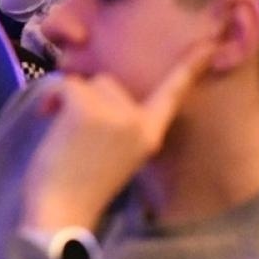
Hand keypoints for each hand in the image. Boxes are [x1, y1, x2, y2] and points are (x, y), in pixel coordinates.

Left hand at [17, 39, 214, 231]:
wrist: (61, 213)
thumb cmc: (79, 188)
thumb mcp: (114, 154)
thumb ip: (119, 125)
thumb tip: (97, 88)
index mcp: (150, 135)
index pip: (173, 94)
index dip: (190, 67)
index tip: (209, 45)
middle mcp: (139, 122)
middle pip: (109, 83)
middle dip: (88, 100)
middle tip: (76, 136)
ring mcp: (116, 114)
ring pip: (85, 83)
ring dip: (68, 101)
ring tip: (63, 136)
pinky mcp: (88, 108)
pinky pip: (64, 84)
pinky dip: (52, 99)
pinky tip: (49, 121)